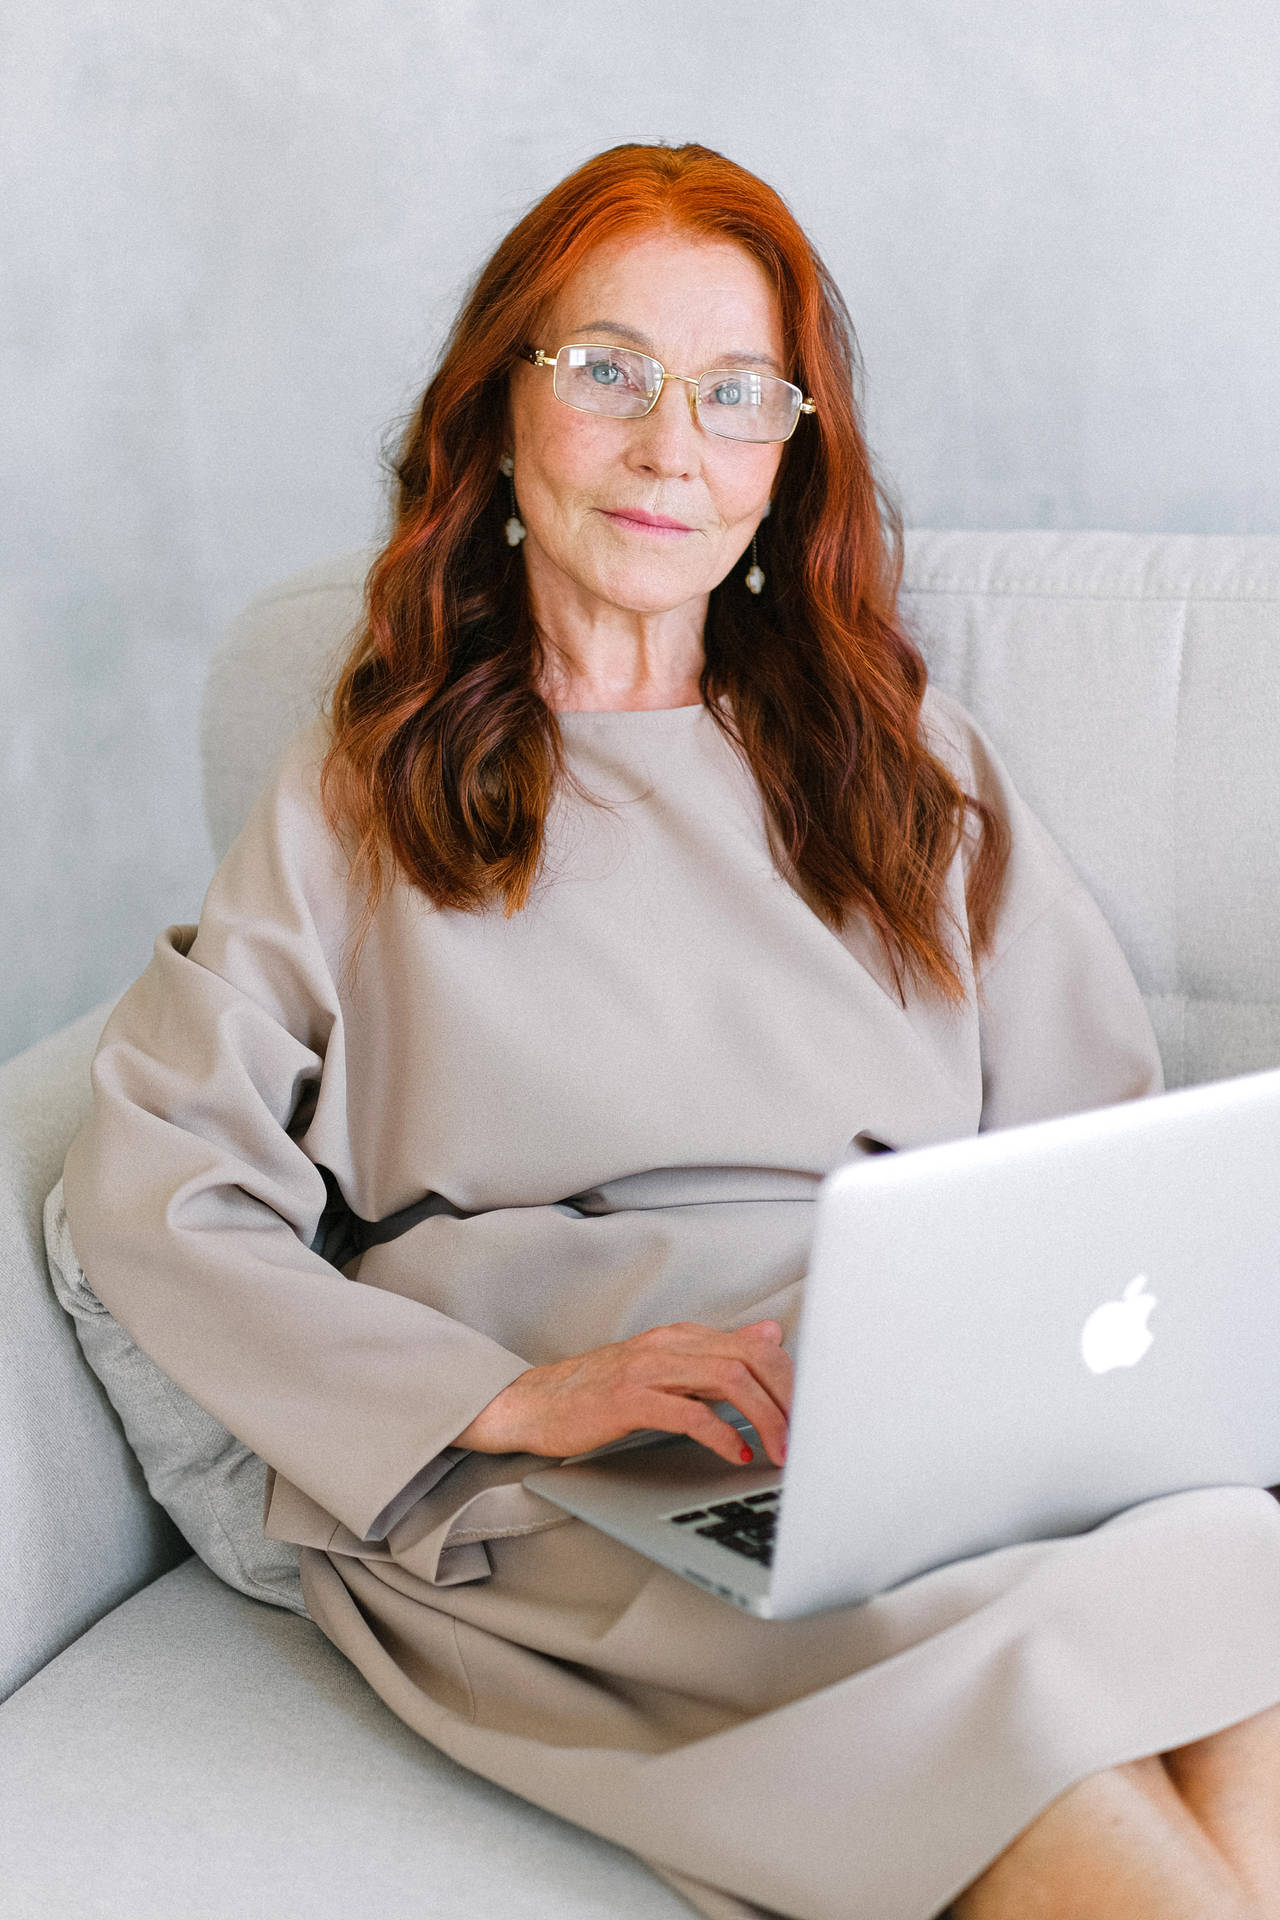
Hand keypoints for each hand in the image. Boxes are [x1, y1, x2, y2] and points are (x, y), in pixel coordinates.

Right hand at [453, 1319, 791, 1467]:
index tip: (817, 1416)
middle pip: (753, 1358)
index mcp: (685, 1337)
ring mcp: (649, 1368)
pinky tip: (735, 1455)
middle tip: (809, 1440)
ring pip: (729, 1380)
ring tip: (781, 1452)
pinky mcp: (628, 1399)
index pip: (758, 1345)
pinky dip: (720, 1434)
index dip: (794, 1378)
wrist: (534, 1404)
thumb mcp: (667, 1368)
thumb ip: (720, 1353)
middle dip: (790, 1399)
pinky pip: (687, 1412)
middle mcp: (671, 1344)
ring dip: (766, 1418)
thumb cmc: (600, 1394)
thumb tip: (772, 1333)